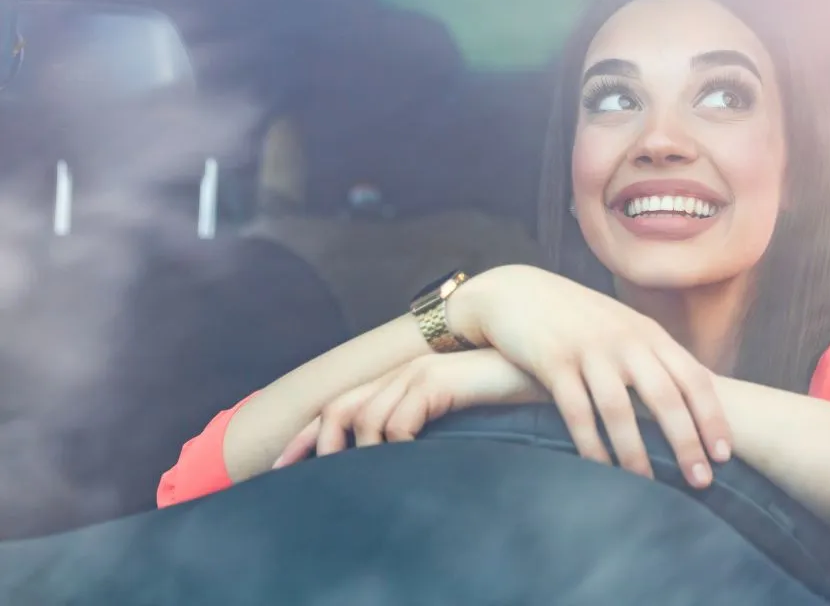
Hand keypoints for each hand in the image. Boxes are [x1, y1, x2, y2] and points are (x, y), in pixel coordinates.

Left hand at [273, 349, 544, 467]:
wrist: (532, 365)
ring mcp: (418, 374)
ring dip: (360, 451)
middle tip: (306, 477)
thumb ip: (420, 429)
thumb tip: (390, 466)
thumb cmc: (495, 397)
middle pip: (341, 406)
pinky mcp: (438, 380)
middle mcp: (400, 373)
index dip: (308, 434)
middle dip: (317, 444)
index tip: (283, 465)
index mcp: (398, 380)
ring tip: (362, 479)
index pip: (341, 405)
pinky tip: (402, 461)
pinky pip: (401, 418)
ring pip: (366, 415)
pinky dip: (395, 443)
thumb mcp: (449, 416)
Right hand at [448, 265, 731, 487]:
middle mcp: (624, 340)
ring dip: (637, 453)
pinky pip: (576, 412)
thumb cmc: (577, 318)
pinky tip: (600, 470)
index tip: (724, 454)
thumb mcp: (622, 327)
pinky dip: (590, 445)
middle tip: (701, 482)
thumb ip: (652, 356)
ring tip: (650, 486)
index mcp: (647, 333)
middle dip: (686, 442)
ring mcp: (588, 351)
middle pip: (665, 396)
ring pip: (620, 409)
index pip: (693, 377)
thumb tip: (687, 400)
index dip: (712, 417)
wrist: (519, 292)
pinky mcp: (553, 363)